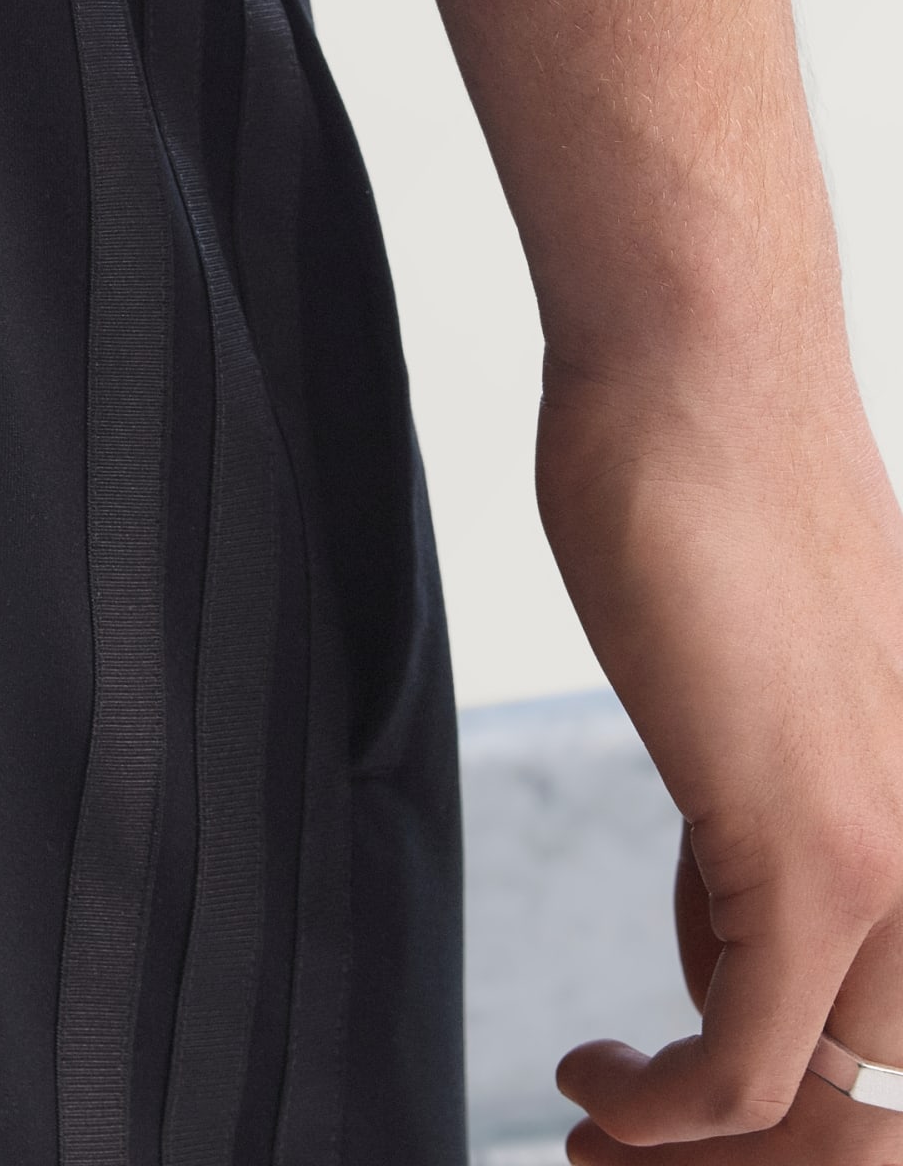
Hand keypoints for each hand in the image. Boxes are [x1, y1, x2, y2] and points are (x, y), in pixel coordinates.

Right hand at [537, 341, 902, 1162]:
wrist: (700, 379)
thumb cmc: (704, 499)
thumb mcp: (750, 706)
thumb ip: (762, 836)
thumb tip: (724, 947)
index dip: (793, 1128)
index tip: (676, 1124)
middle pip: (885, 1114)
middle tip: (623, 1157)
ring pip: (838, 1114)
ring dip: (701, 1159)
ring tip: (596, 1138)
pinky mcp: (813, 841)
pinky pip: (750, 1058)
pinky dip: (665, 1110)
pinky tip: (591, 1080)